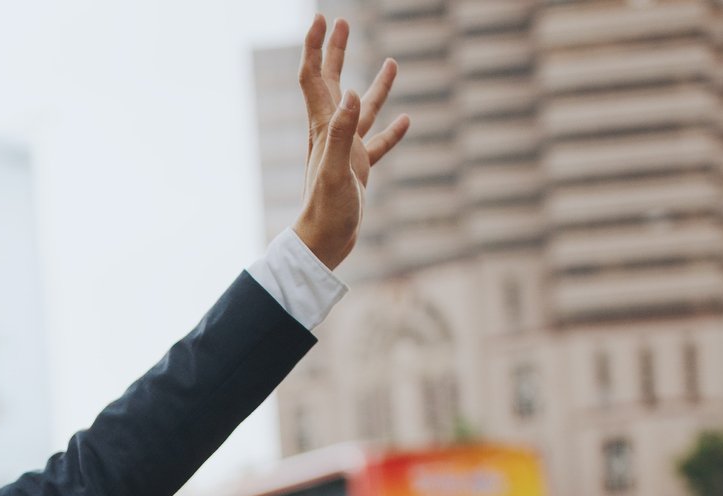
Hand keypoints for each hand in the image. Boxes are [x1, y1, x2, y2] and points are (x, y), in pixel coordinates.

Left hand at [292, 15, 410, 269]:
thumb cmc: (325, 211)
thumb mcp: (335, 170)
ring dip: (376, 86)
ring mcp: (346, 151)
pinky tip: (407, 120)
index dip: (315, 46)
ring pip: (361, 110)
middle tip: (342, 22)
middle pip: (331, 83)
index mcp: (323, 128)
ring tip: (393, 62)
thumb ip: (341, 133)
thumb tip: (348, 93)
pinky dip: (392, 131)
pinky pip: (378, 144)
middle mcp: (331, 134)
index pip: (314, 78)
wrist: (322, 245)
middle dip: (336, 52)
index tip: (322, 18)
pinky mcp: (359, 170)